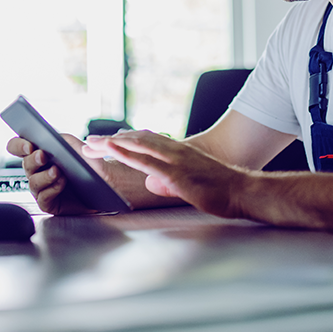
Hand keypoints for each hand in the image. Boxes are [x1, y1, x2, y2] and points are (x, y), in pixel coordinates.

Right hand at [5, 135, 96, 214]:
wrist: (106, 186)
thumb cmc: (92, 166)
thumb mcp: (83, 149)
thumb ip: (70, 142)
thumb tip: (60, 138)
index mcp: (41, 153)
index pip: (18, 146)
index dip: (18, 145)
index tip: (28, 144)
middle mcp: (39, 170)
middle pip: (25, 164)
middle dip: (32, 159)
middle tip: (42, 155)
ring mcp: (43, 187)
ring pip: (33, 182)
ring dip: (44, 175)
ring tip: (57, 171)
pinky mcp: (50, 202)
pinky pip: (43, 197)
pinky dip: (51, 189)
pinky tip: (62, 183)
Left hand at [83, 130, 246, 218]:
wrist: (243, 191)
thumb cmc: (221, 190)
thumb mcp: (189, 184)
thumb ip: (169, 181)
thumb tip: (151, 183)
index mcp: (178, 152)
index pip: (145, 142)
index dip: (124, 140)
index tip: (105, 142)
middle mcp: (175, 150)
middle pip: (136, 140)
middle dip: (111, 140)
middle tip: (89, 141)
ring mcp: (175, 160)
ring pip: (138, 145)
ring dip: (112, 143)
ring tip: (92, 143)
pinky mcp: (177, 172)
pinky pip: (146, 160)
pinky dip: (126, 152)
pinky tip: (112, 149)